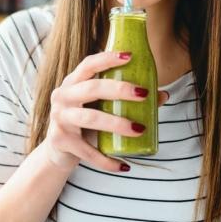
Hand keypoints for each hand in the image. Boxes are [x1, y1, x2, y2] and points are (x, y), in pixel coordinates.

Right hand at [42, 51, 168, 172]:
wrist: (58, 151)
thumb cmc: (84, 122)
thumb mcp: (100, 107)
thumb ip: (125, 100)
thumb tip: (162, 95)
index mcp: (72, 82)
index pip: (88, 65)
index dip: (107, 59)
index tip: (130, 56)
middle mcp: (62, 96)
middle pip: (91, 88)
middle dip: (119, 90)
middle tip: (143, 94)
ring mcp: (60, 119)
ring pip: (90, 118)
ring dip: (117, 123)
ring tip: (139, 129)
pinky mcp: (61, 141)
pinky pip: (87, 151)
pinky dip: (106, 161)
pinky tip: (124, 165)